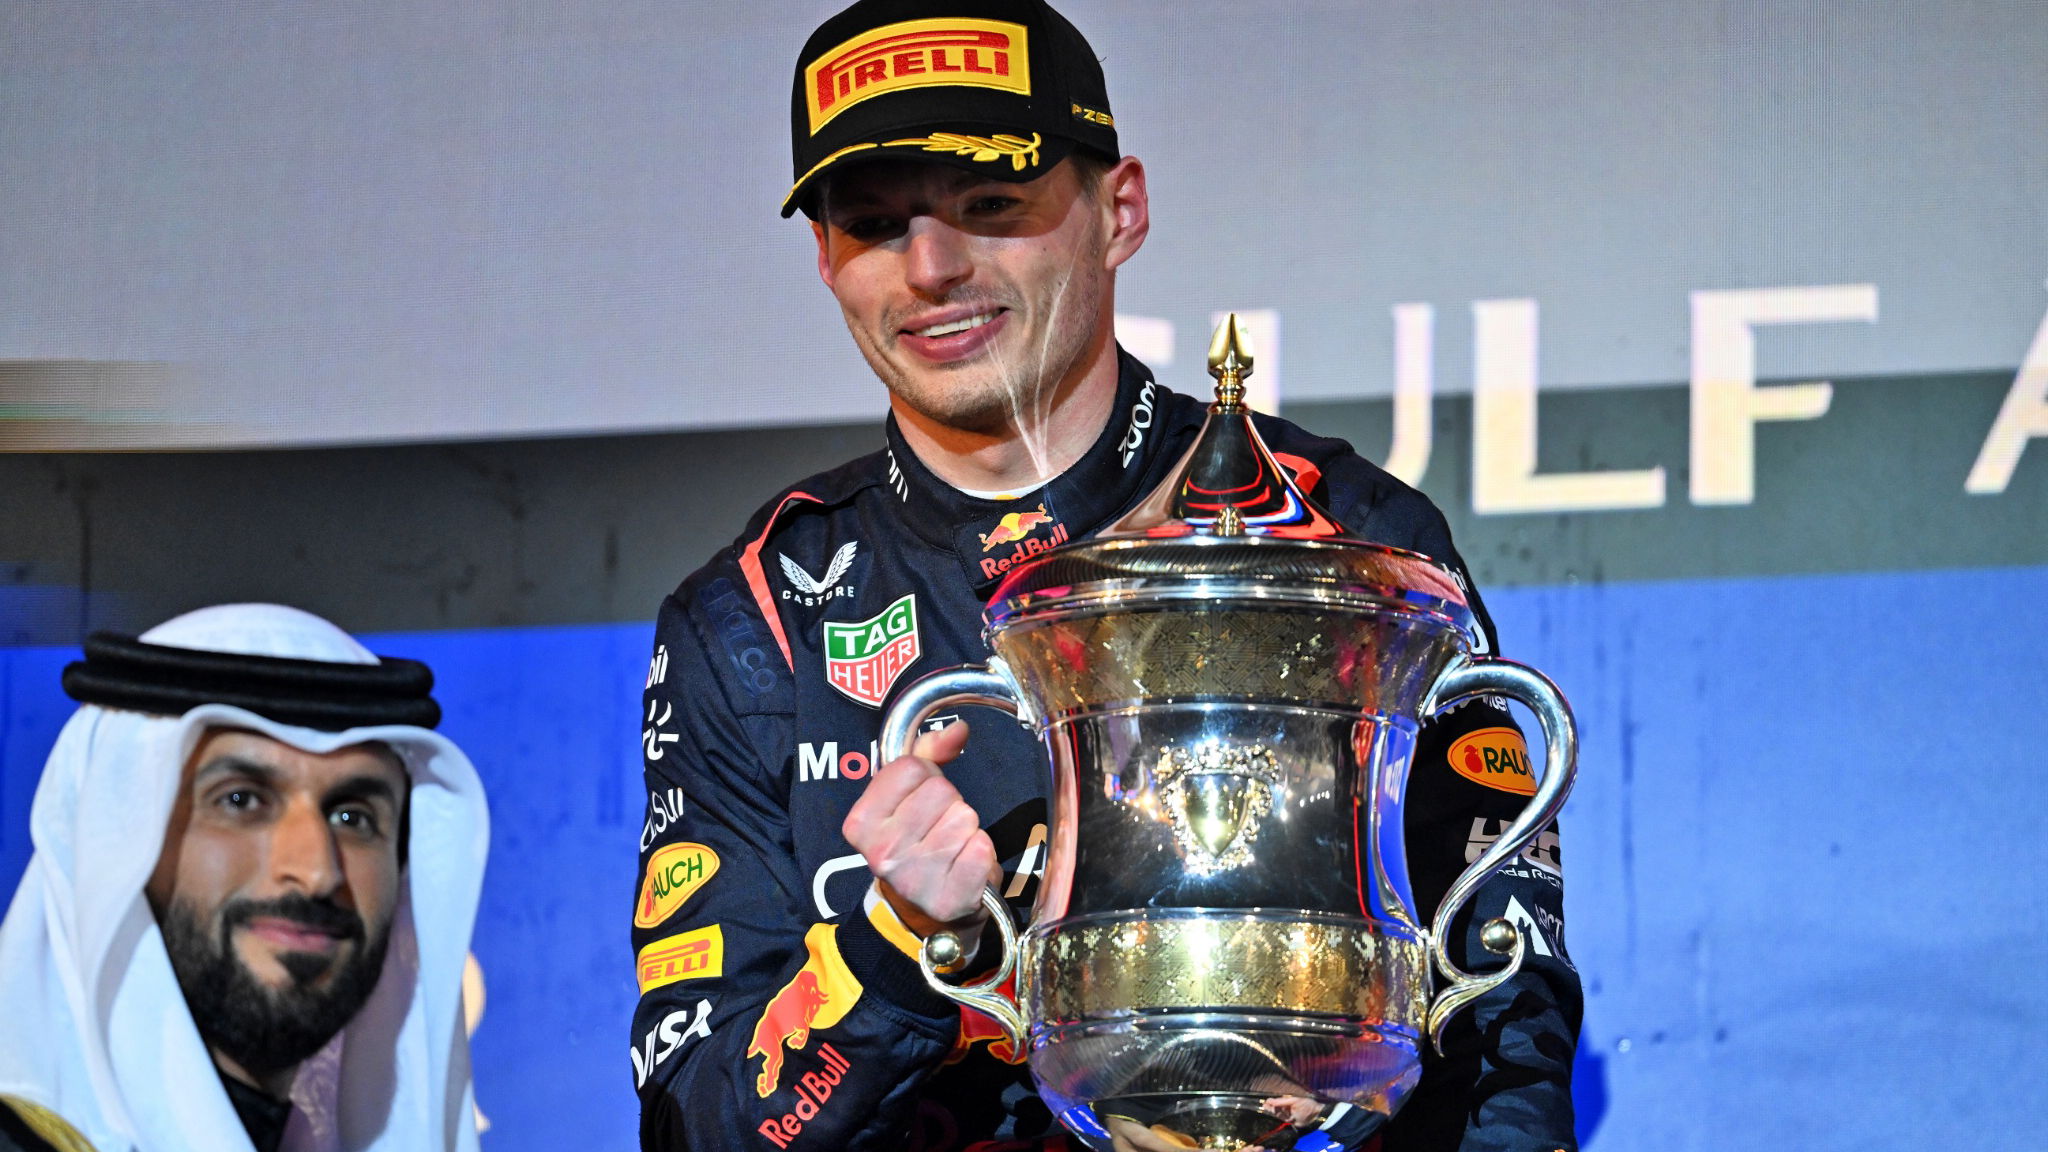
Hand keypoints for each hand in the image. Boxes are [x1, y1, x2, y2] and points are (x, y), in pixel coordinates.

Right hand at [841, 721, 998, 938]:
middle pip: (941, 791)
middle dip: (949, 803)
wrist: (925, 910)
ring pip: (964, 817)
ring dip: (966, 828)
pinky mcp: (949, 898)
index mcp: (861, 823)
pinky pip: (981, 848)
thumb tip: (959, 729)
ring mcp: (914, 879)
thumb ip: (929, 752)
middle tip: (938, 827)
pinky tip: (965, 864)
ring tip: (951, 847)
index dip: (926, 777)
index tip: (920, 800)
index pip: (912, 767)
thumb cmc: (917, 842)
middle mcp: (882, 853)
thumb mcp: (908, 796)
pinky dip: (981, 852)